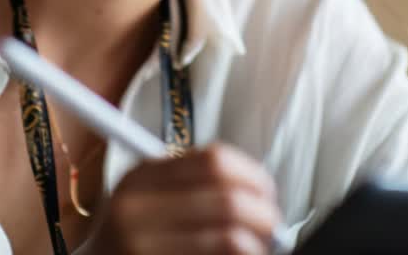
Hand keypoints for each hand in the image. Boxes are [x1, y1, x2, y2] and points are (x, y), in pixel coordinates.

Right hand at [82, 143, 281, 254]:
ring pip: (232, 241)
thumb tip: (262, 194)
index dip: (253, 175)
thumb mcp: (146, 199)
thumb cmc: (135, 238)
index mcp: (139, 179)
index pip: (215, 161)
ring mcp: (142, 250)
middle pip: (229, 201)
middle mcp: (135, 213)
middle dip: (265, 216)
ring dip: (257, 247)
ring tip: (257, 250)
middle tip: (272, 228)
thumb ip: (192, 185)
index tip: (266, 192)